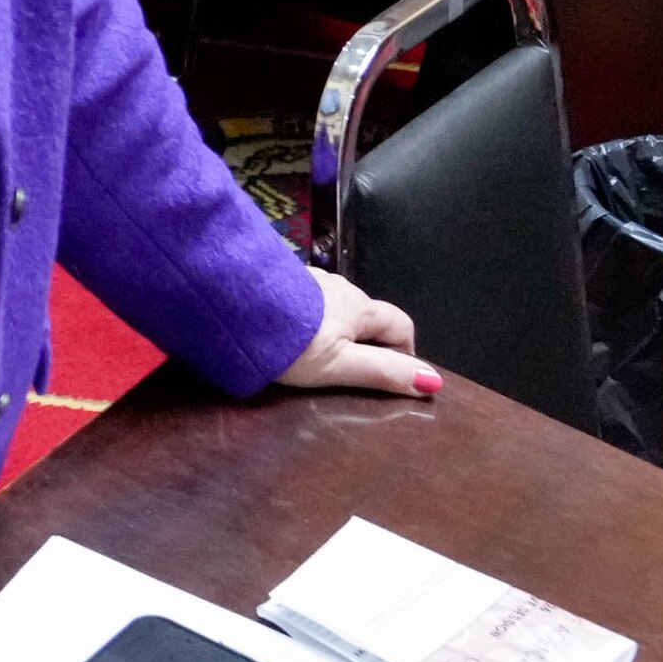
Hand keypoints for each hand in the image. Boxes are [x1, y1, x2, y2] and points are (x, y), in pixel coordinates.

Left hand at [274, 270, 438, 399]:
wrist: (230, 310)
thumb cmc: (290, 343)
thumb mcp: (340, 365)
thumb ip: (383, 372)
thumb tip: (432, 381)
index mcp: (358, 306)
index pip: (400, 324)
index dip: (404, 351)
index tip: (394, 376)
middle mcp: (338, 286)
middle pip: (368, 315)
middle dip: (369, 342)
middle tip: (350, 372)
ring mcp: (309, 280)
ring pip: (337, 307)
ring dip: (338, 329)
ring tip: (317, 357)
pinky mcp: (282, 282)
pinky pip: (310, 302)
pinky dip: (311, 320)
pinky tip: (292, 336)